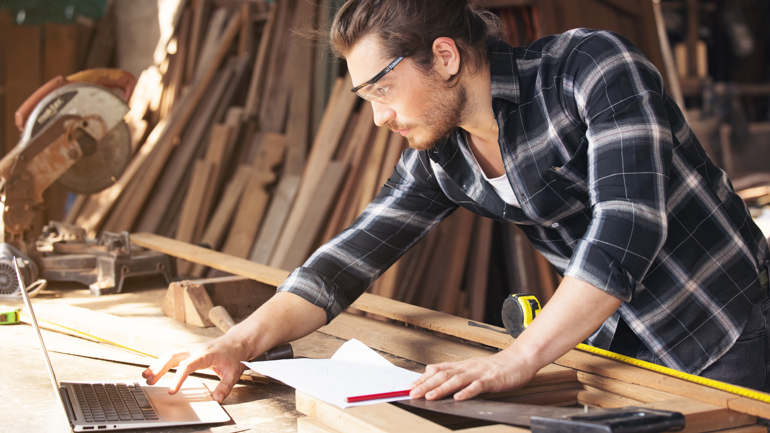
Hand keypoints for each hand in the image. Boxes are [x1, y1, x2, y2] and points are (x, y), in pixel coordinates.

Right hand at [142, 335, 246, 402]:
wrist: (237, 342)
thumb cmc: (234, 356)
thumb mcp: (233, 373)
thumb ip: (224, 387)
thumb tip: (216, 400)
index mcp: (205, 355)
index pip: (187, 365)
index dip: (178, 378)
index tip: (172, 390)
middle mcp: (195, 351)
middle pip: (173, 356)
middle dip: (160, 368)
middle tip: (150, 381)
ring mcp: (191, 350)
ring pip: (170, 355)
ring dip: (157, 365)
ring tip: (146, 376)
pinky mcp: (190, 352)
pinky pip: (173, 356)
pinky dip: (162, 362)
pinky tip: (154, 370)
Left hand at [408, 350, 536, 400]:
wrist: (519, 359)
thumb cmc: (496, 366)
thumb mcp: (471, 366)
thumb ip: (453, 369)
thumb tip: (431, 370)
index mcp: (462, 366)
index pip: (437, 370)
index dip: (422, 379)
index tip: (409, 386)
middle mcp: (468, 368)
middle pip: (443, 375)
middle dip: (426, 384)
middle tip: (412, 393)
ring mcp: (479, 373)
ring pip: (457, 380)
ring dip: (442, 389)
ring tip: (430, 396)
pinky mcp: (492, 379)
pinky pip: (479, 386)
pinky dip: (468, 392)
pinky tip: (459, 397)